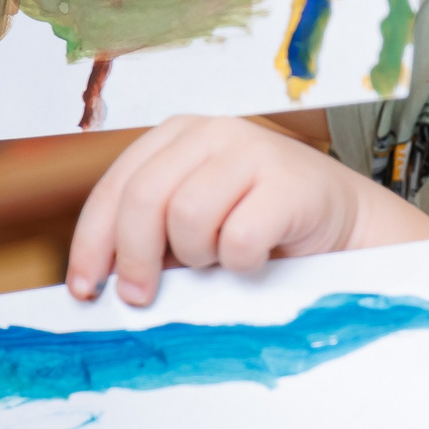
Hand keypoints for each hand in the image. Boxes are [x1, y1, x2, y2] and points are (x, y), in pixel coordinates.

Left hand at [67, 116, 393, 303]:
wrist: (342, 224)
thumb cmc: (260, 226)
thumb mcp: (195, 218)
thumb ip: (151, 232)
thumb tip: (97, 280)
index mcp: (177, 136)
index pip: (116, 187)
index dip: (93, 242)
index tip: (85, 289)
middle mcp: (211, 131)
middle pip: (144, 200)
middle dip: (134, 258)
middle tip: (140, 297)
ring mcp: (252, 150)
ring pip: (188, 218)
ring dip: (199, 256)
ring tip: (219, 260)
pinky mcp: (288, 181)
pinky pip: (239, 238)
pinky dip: (240, 263)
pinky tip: (255, 259)